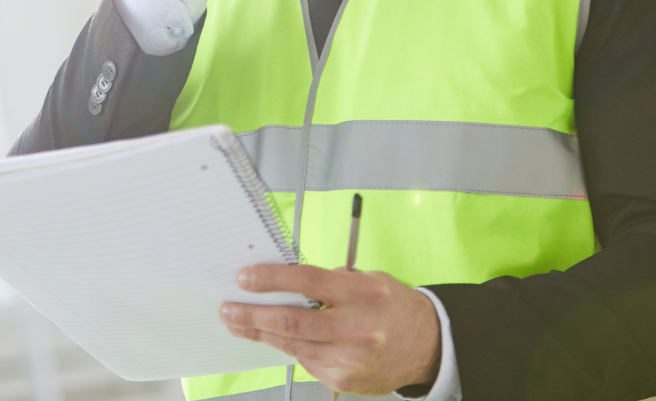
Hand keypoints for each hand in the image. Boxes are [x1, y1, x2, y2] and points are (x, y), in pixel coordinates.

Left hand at [221, 265, 439, 396]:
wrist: (427, 346)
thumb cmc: (392, 307)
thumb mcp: (368, 280)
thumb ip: (331, 282)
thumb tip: (284, 282)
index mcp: (362, 294)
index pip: (308, 282)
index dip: (272, 279)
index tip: (246, 278)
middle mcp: (355, 328)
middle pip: (292, 321)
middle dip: (253, 314)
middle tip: (228, 308)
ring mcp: (349, 358)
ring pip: (292, 345)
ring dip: (261, 333)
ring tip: (239, 322)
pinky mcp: (343, 378)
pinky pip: (306, 361)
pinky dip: (289, 348)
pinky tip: (277, 338)